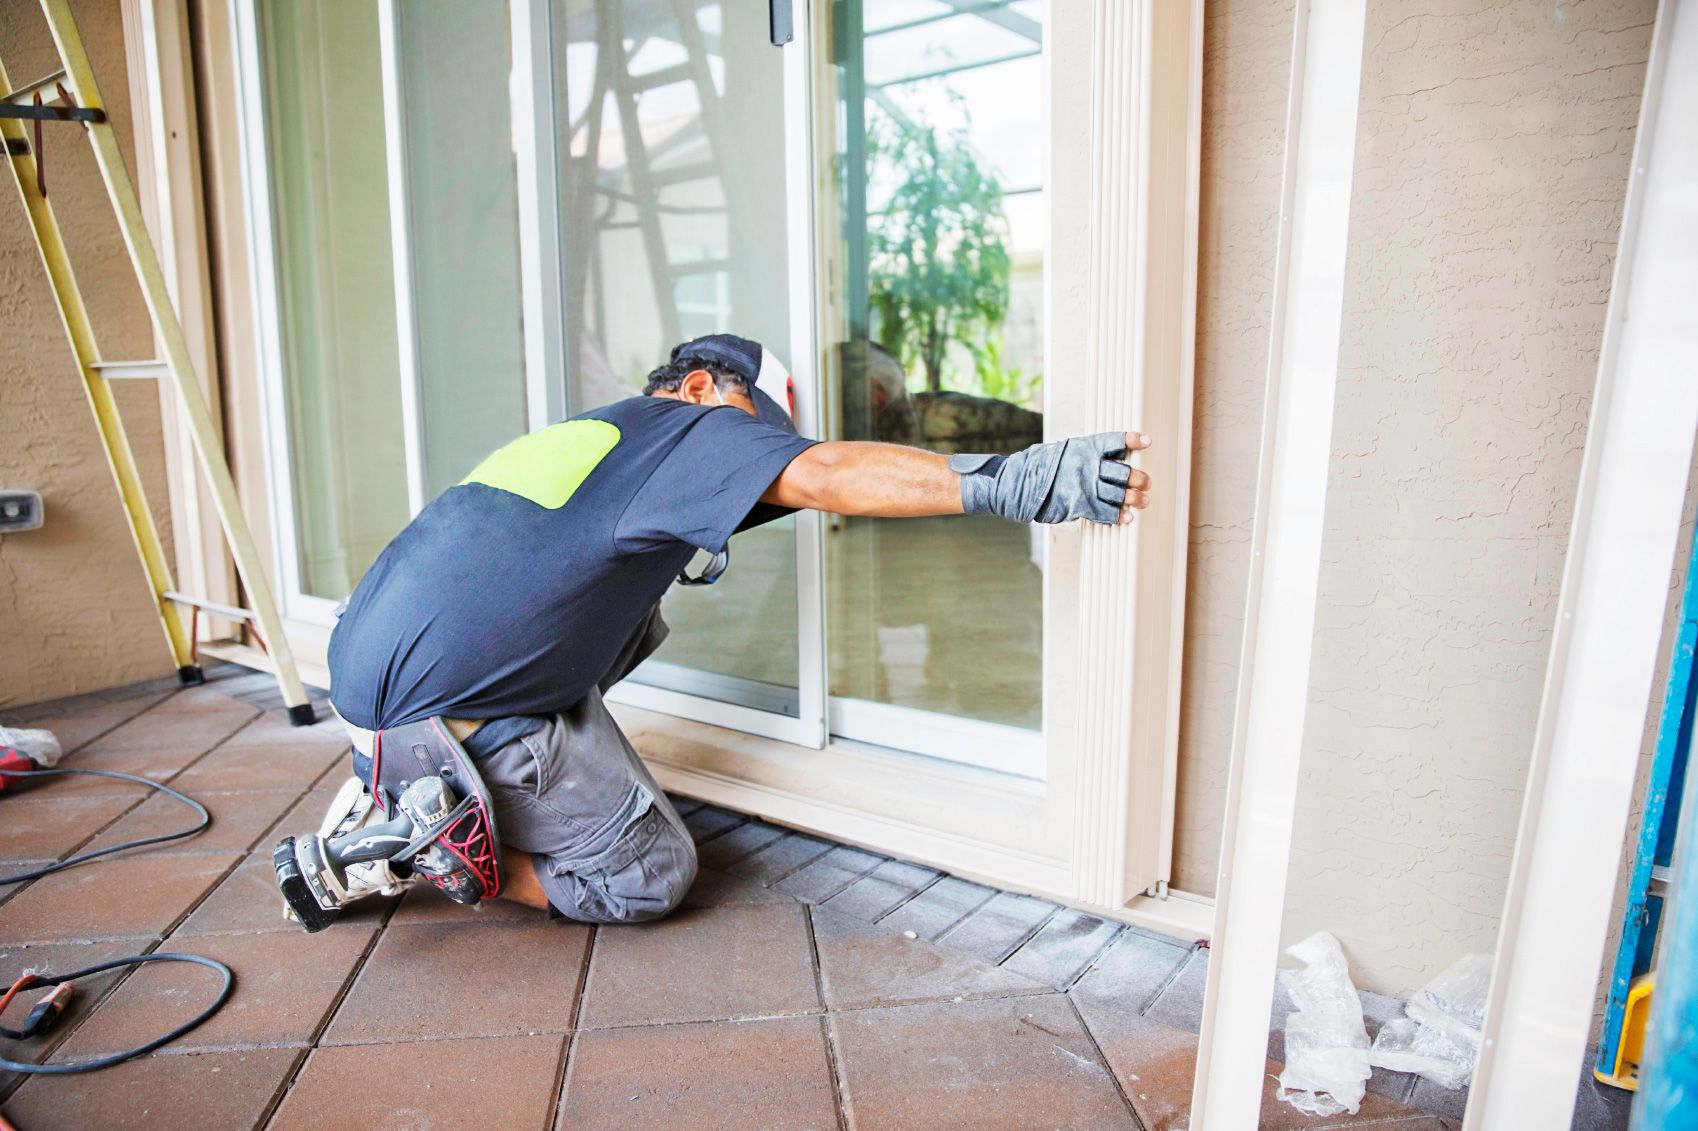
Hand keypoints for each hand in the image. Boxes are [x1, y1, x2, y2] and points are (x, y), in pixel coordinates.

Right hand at [952, 431, 1154, 525]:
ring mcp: (1084, 486)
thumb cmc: (1039, 466)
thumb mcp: (1063, 451)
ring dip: (1134, 498)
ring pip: (1119, 493)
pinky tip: (1127, 517)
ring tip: (1144, 500)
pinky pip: (1105, 512)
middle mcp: (1088, 465)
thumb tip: (1104, 459)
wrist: (1017, 483)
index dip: (1132, 440)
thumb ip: (1084, 455)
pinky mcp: (1078, 505)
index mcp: (1085, 447)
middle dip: (1138, 478)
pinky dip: (1118, 516)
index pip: (1115, 441)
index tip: (1147, 442)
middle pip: (1123, 471)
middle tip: (1146, 483)